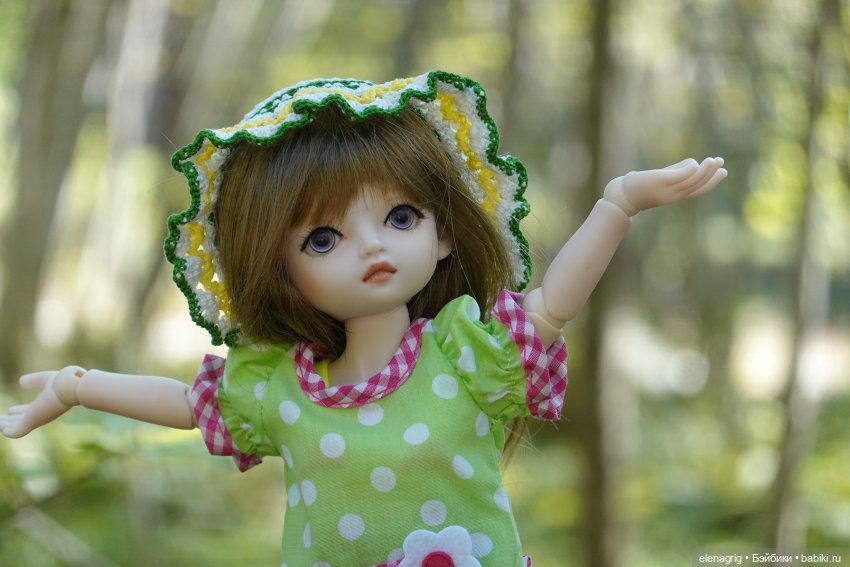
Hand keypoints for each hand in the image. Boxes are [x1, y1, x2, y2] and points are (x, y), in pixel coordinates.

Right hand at [0, 367, 82, 438]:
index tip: (10, 410)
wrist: (70, 386)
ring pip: (17, 426)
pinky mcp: (32, 421)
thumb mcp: (45, 379)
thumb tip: (20, 382)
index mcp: (44, 404)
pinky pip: (18, 431)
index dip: (19, 411)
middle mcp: (40, 413)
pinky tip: (3, 431)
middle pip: (21, 420)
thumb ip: (34, 380)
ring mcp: (36, 418)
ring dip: (6, 425)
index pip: (29, 410)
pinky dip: (10, 431)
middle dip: (10, 421)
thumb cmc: (63, 381)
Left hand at [604, 157, 726, 215]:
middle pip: (698, 186)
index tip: (724, 171)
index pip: (698, 190)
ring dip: (705, 171)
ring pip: (691, 181)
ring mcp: (668, 189)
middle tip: (721, 162)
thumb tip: (693, 163)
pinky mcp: (661, 181)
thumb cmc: (640, 186)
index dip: (712, 182)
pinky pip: (679, 176)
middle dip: (712, 175)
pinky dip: (689, 169)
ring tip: (714, 160)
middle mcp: (674, 195)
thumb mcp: (662, 178)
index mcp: (676, 195)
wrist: (622, 196)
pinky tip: (696, 162)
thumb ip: (677, 171)